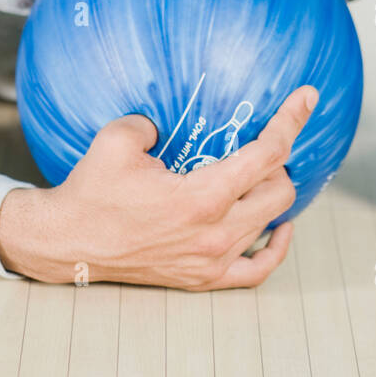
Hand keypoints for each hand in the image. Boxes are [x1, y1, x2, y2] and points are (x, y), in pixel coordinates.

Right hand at [0, 85, 318, 289]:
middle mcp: (216, 233)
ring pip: (271, 222)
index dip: (291, 121)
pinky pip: (257, 271)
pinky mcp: (203, 279)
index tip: (308, 97)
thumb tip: (170, 121)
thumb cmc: (92, 190)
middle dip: (280, 160)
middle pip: (280, 189)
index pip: (267, 154)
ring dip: (274, 194)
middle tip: (264, 142)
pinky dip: (276, 247)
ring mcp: (212, 261)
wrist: (67, 243)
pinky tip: (280, 227)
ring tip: (263, 174)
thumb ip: (153, 120)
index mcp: (202, 196)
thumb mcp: (120, 138)